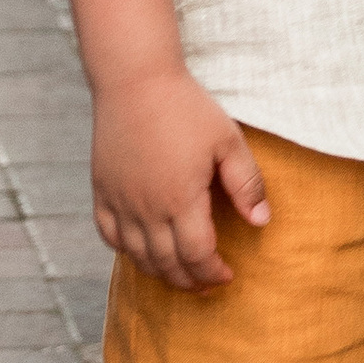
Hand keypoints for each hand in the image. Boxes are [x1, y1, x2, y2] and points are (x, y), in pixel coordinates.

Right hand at [91, 68, 269, 289]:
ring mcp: (120, 201)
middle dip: (189, 281)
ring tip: (179, 272)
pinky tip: (141, 250)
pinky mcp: (101, 189)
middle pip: (167, 264)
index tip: (227, 275)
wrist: (135, 79)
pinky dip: (125, 250)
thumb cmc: (186, 107)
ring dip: (160, 271)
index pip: (197, 255)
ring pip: (137, 256)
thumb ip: (246, 184)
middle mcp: (146, 208)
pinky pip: (108, 235)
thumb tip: (262, 222)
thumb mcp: (228, 141)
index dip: (213, 272)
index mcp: (180, 199)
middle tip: (206, 283)